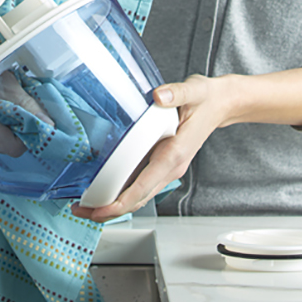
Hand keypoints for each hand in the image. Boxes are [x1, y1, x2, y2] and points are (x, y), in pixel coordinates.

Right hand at [0, 70, 53, 156]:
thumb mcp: (4, 83)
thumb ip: (28, 106)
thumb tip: (48, 124)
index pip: (14, 148)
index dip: (28, 133)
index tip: (34, 118)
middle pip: (4, 145)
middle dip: (16, 128)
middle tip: (19, 105)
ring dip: (4, 124)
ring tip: (2, 101)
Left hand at [71, 68, 301, 221]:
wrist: (222, 104)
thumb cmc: (207, 99)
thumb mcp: (194, 91)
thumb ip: (176, 93)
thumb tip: (159, 96)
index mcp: (173, 156)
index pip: (142, 188)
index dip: (118, 203)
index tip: (97, 210)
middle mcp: (170, 168)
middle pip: (136, 200)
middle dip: (107, 210)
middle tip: (78, 210)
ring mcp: (167, 170)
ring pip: (137, 197)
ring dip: (112, 204)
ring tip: (85, 204)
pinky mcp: (162, 165)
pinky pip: (140, 186)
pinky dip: (121, 192)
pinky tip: (103, 188)